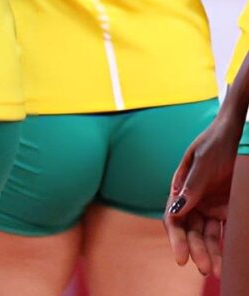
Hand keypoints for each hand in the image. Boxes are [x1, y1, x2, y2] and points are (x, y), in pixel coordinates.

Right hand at [164, 109, 243, 277]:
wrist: (233, 135)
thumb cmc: (213, 143)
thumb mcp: (202, 162)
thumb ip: (192, 185)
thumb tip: (176, 207)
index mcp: (180, 188)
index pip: (173, 218)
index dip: (176, 239)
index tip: (181, 258)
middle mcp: (192, 200)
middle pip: (190, 231)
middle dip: (196, 250)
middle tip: (206, 268)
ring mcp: (208, 206)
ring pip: (206, 236)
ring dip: (210, 253)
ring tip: (218, 271)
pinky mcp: (224, 210)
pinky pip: (222, 231)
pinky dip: (223, 246)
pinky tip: (226, 259)